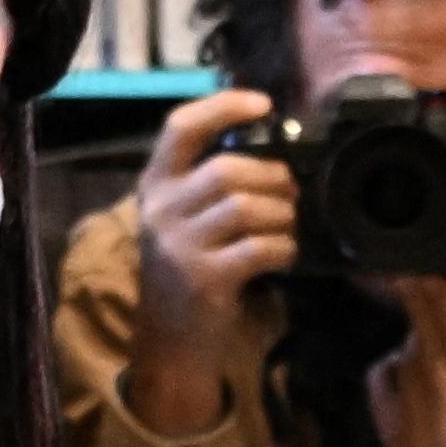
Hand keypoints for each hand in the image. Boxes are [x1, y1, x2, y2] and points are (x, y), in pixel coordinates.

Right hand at [126, 92, 292, 428]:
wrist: (170, 342)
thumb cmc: (188, 271)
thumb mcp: (182, 220)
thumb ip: (210, 184)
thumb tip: (274, 151)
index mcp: (155, 185)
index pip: (181, 127)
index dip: (223, 108)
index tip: (262, 105)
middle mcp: (160, 210)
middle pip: (227, 169)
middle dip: (272, 176)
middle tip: (290, 192)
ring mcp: (179, 246)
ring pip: (246, 205)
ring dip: (281, 214)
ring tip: (287, 226)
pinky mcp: (203, 279)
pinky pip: (259, 247)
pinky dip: (284, 247)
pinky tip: (284, 254)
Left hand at [360, 284, 445, 446]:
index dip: (445, 301)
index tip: (434, 272)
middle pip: (427, 344)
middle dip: (420, 305)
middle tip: (412, 274)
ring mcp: (417, 438)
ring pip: (403, 366)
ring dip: (410, 337)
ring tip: (419, 321)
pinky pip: (381, 398)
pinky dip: (387, 372)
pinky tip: (399, 361)